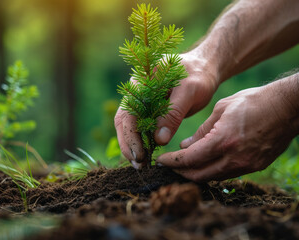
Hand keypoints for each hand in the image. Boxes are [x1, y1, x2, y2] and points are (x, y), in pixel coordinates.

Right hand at [114, 51, 218, 166]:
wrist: (204, 68)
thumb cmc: (198, 75)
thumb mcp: (189, 91)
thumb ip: (173, 113)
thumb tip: (159, 139)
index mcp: (141, 81)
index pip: (128, 111)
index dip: (130, 135)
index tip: (139, 154)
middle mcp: (136, 92)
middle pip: (124, 121)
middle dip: (128, 144)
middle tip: (138, 165)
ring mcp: (141, 101)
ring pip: (129, 127)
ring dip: (132, 146)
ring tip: (140, 165)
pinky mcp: (148, 110)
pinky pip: (140, 127)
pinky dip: (141, 142)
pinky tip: (146, 155)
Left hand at [157, 84, 297, 181]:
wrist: (288, 107)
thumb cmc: (254, 101)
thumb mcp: (222, 108)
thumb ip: (202, 130)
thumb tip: (185, 146)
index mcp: (224, 140)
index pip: (190, 159)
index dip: (172, 162)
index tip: (160, 161)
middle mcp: (235, 157)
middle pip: (199, 175)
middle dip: (180, 172)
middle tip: (168, 166)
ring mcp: (247, 165)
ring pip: (213, 178)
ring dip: (195, 174)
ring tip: (183, 166)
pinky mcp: (255, 166)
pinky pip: (227, 174)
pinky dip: (212, 171)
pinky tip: (204, 163)